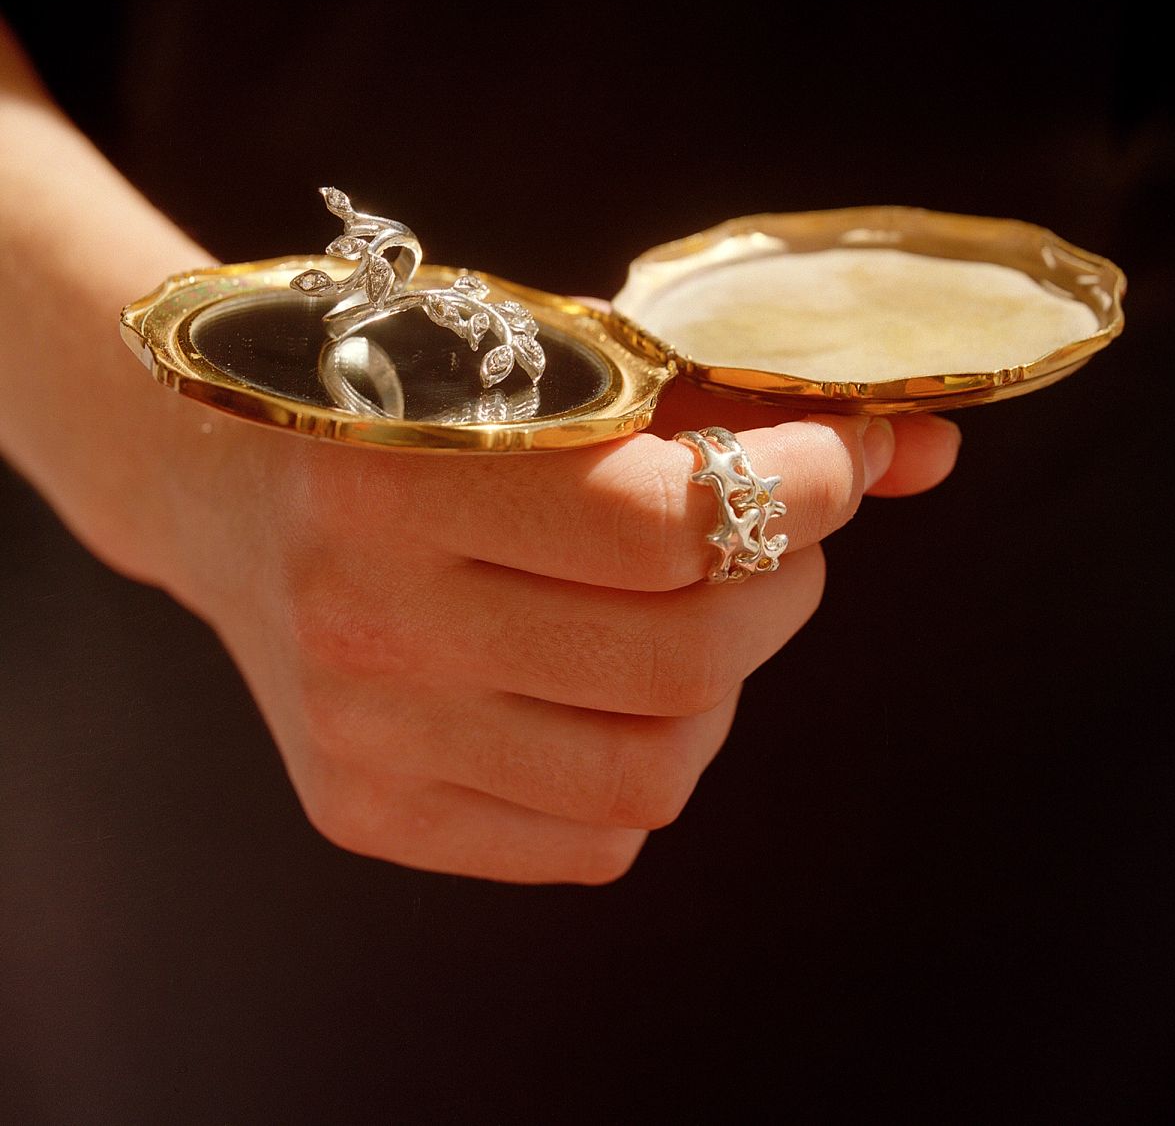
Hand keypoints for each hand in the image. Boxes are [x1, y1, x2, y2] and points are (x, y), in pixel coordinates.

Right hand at [0, 23, 959, 883]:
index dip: (804, 486)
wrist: (223, 489)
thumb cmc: (402, 401)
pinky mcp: (365, 810)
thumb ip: (728, 402)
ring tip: (697, 610)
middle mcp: (369, 617)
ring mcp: (365, 734)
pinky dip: (646, 759)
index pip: (668, 520)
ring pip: (656, 766)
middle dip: (780, 579)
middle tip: (776, 532)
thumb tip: (924, 448)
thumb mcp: (546, 365)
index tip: (839, 458)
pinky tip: (609, 684)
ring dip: (724, 680)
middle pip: (683, 654)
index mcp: (401, 469)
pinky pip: (592, 836)